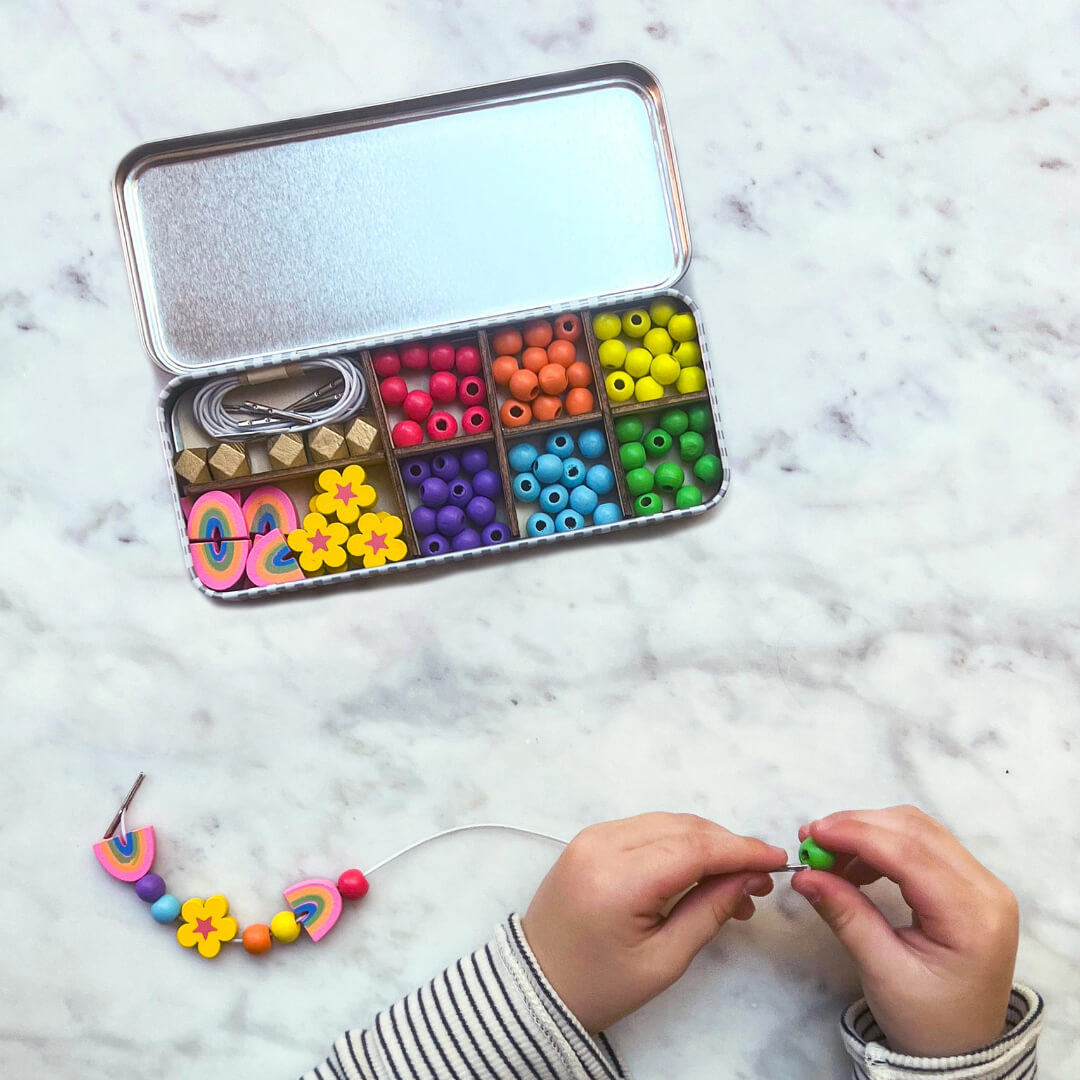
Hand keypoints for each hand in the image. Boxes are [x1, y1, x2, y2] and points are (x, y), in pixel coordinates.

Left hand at [520, 813, 786, 1031]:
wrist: (535, 986)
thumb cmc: (600, 985)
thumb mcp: (664, 961)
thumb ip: (709, 912)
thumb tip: (749, 877)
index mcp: (618, 879)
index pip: (693, 848)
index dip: (740, 850)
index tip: (778, 859)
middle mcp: (602, 844)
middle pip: (682, 828)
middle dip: (727, 847)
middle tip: (760, 880)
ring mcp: (592, 836)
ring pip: (666, 823)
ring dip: (705, 843)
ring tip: (734, 883)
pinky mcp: (589, 839)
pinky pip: (646, 828)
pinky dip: (678, 842)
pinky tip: (699, 870)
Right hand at [791, 805, 1017, 1056]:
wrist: (963, 1050)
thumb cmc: (926, 1020)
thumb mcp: (882, 971)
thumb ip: (846, 915)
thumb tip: (804, 875)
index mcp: (973, 917)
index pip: (910, 854)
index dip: (857, 835)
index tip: (812, 835)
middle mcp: (987, 889)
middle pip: (916, 830)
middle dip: (858, 826)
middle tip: (812, 840)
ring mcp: (983, 883)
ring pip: (918, 830)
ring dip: (868, 831)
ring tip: (828, 855)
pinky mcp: (970, 883)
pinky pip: (923, 844)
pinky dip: (883, 844)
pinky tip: (855, 864)